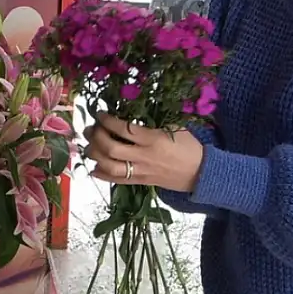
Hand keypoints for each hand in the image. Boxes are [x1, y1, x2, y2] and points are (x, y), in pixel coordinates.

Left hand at [83, 114, 204, 192]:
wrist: (202, 173)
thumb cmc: (190, 146)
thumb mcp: (176, 127)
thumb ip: (153, 121)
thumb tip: (130, 111)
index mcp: (154, 140)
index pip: (124, 129)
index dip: (107, 121)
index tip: (100, 114)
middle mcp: (144, 157)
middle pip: (111, 149)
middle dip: (96, 137)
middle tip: (90, 129)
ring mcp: (142, 171)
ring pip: (111, 167)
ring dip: (95, 155)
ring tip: (89, 146)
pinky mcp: (142, 182)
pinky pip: (118, 181)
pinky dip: (102, 175)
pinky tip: (94, 167)